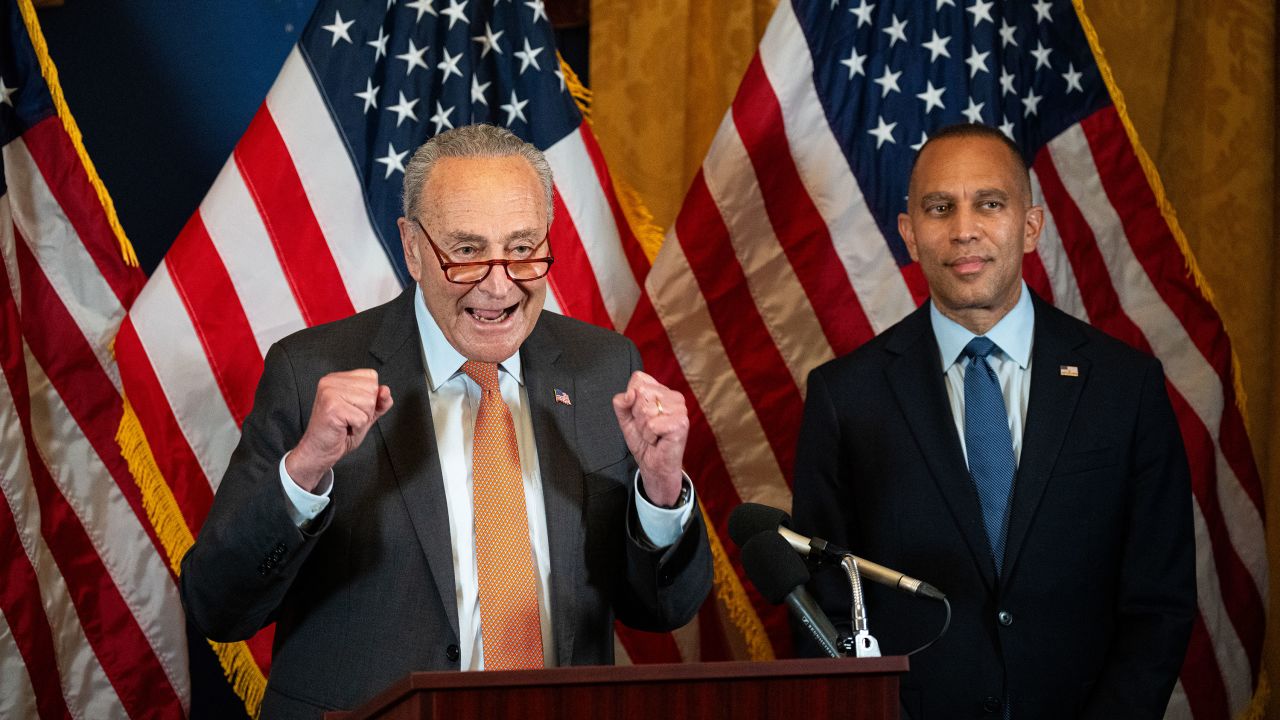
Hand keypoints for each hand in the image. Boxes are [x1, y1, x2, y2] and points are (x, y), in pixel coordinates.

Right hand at [285, 369, 392, 491]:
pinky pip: (362, 418)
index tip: (353, 408)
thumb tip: (385, 390)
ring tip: (346, 423)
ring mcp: (330, 393)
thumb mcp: (366, 413)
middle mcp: (331, 381)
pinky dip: (357, 428)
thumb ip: (380, 401)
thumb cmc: (339, 432)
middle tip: (348, 418)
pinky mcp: (332, 408)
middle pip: (372, 389)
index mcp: (337, 378)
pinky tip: (343, 429)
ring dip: (362, 420)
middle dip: (366, 410)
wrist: (319, 451)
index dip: (370, 397)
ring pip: (369, 403)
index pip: (371, 376)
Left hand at [612, 371, 688, 506]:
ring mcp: (680, 409)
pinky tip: (658, 440)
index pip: (639, 378)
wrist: (653, 465)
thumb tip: (629, 394)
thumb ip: (621, 403)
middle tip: (647, 427)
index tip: (639, 414)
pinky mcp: (681, 423)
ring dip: (643, 427)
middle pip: (641, 393)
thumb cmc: (643, 441)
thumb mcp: (626, 418)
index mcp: (662, 390)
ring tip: (653, 434)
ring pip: (646, 409)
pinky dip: (649, 436)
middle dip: (637, 415)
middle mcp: (674, 396)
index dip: (631, 398)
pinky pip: (652, 425)